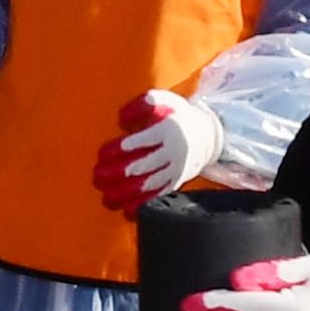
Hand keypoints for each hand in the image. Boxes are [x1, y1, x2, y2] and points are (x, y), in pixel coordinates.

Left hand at [93, 89, 220, 209]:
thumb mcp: (167, 100)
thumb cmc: (180, 115)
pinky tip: (128, 209)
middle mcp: (175, 151)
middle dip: (121, 171)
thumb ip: (145, 102)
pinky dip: (145, 203)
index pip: (146, 140)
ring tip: (108, 195)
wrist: (210, 135)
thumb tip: (121, 117)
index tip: (104, 152)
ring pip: (151, 183)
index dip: (124, 146)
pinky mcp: (178, 182)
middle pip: (146, 164)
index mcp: (170, 130)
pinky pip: (161, 195)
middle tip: (99, 175)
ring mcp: (177, 169)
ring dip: (129, 191)